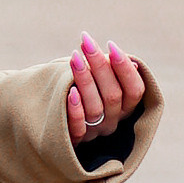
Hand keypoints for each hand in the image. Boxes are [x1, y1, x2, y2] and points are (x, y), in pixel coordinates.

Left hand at [67, 32, 144, 146]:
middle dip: (100, 66)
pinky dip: (76, 110)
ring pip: (95, 108)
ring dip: (85, 81)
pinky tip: (70, 91)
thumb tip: (133, 63)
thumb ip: (111, 71)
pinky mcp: (74, 140)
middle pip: (113, 95)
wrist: (49, 115)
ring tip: (74, 57)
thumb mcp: (97, 78)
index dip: (125, 69)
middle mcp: (113, 121)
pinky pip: (78, 128)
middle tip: (86, 42)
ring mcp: (94, 132)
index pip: (135, 90)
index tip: (111, 44)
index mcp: (125, 107)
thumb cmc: (80, 88)